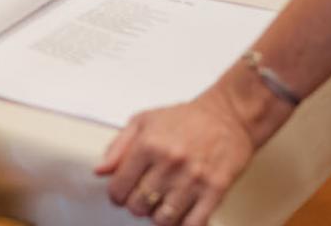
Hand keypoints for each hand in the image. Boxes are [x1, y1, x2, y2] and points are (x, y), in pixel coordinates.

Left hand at [96, 84, 259, 222]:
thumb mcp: (144, 121)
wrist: (229, 115)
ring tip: (162, 204)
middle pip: (138, 206)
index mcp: (149, 144)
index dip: (117, 195)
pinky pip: (192, 224)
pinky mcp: (215, 191)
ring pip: (163, 220)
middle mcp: (169, 163)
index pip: (119, 187)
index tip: (121, 194)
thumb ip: (118, 147)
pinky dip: (182, 225)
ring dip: (158, 217)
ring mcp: (193, 179)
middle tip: (144, 196)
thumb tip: (101, 171)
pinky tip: (181, 214)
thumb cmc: (186, 118)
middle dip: (137, 205)